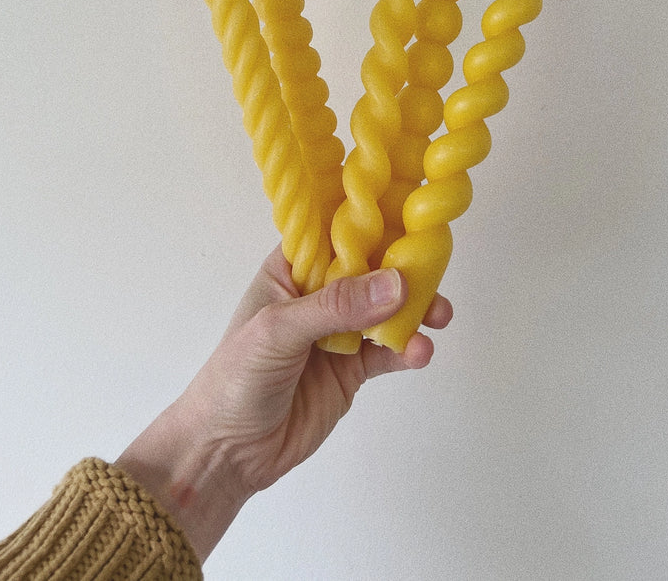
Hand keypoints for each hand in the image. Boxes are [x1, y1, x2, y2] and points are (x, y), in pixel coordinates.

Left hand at [117, 245, 452, 561]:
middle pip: (370, 270)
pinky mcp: (352, 369)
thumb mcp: (278, 331)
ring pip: (386, 310)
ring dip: (415, 309)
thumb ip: (336, 307)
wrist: (227, 452)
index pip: (334, 235)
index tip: (410, 214)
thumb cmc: (235, 378)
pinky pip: (388, 352)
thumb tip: (395, 284)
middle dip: (404, 268)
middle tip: (435, 271)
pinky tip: (421, 352)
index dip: (369, 222)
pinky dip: (408, 349)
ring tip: (439, 316)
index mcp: (291, 270)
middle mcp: (318, 295)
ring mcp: (338, 333)